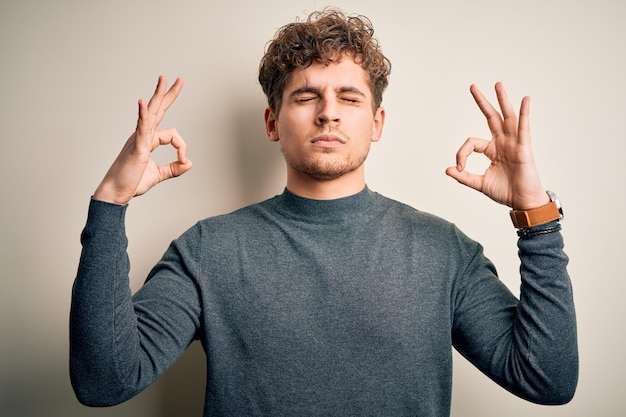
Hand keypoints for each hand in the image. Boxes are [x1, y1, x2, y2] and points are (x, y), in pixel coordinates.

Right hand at [93, 76, 192, 204]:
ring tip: (164, 79)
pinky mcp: (136, 147)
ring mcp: (138, 139)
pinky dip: (143, 116)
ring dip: (158, 95)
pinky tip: (144, 103)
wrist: (116, 193)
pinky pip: (141, 128)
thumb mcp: (159, 175)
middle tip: (178, 79)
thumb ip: (174, 168)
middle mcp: (143, 135)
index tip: (184, 160)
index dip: (182, 147)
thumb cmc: (132, 182)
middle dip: (169, 94)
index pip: (172, 135)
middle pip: (158, 110)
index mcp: (148, 140)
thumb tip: (190, 162)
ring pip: (151, 113)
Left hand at [445, 82, 548, 209]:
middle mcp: (503, 143)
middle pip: (491, 117)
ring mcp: (514, 143)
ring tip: (497, 84)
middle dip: (482, 102)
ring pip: (507, 117)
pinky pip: (524, 127)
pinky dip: (524, 113)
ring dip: (502, 100)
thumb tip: (448, 169)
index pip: (472, 142)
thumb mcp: (479, 184)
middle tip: (472, 87)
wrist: (522, 202)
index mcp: (492, 150)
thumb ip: (464, 177)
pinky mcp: (524, 147)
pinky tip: (525, 99)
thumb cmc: (505, 192)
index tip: (459, 168)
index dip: (461, 154)